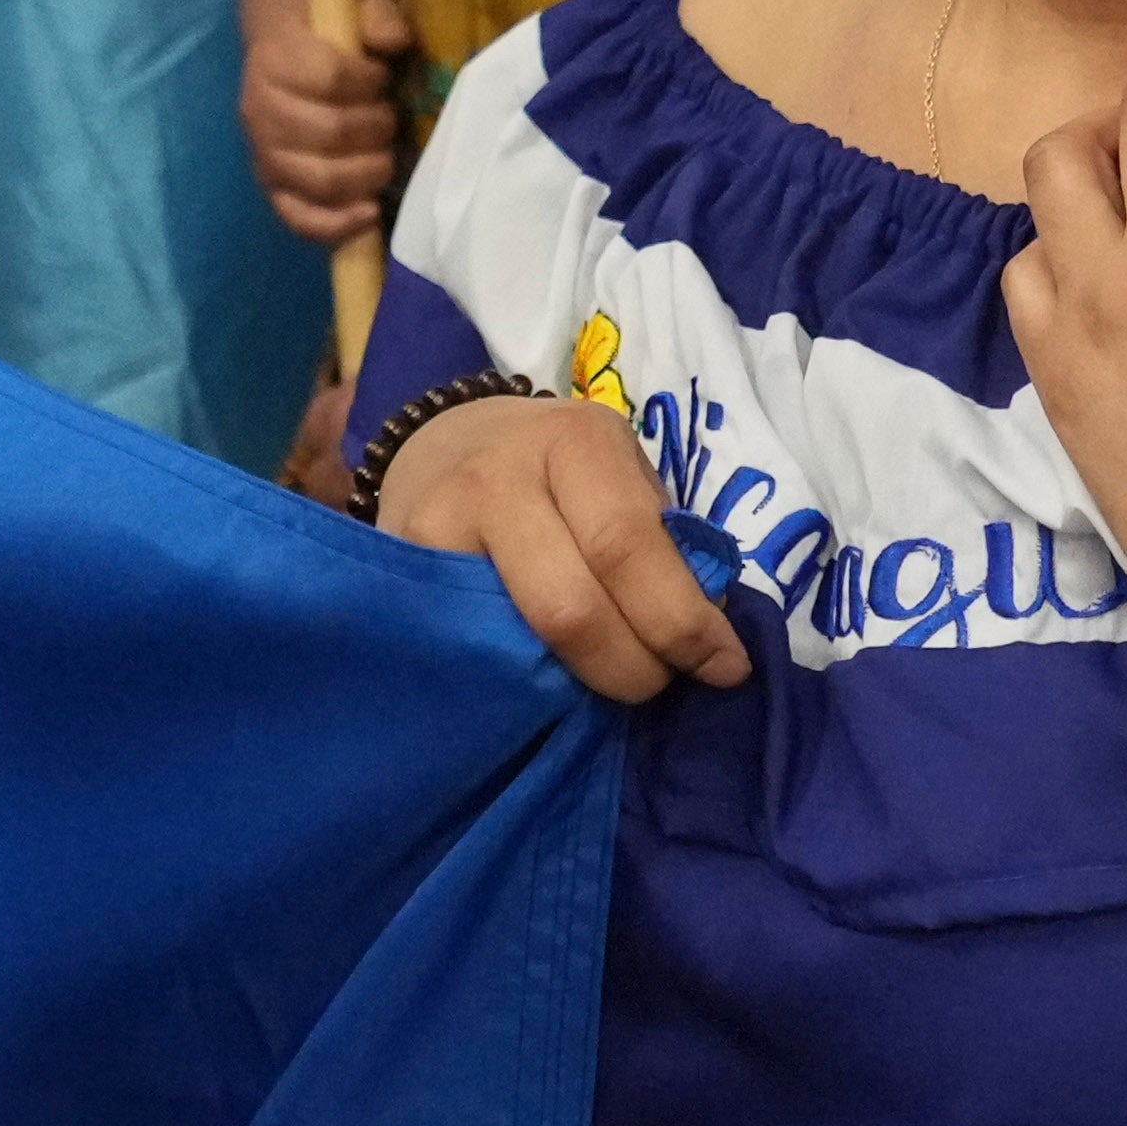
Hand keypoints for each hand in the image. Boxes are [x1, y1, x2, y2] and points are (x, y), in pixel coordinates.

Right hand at [243, 0, 422, 245]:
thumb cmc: (329, 35)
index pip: (332, 78)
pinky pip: (299, 219)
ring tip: (384, 158)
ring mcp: (264, 154)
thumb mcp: (356, 7)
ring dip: (366, 174)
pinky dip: (337, 225)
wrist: (281, 55)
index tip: (382, 76)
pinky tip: (369, 214)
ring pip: (319, 180)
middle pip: (330, 133)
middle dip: (375, 130)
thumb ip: (379, 16)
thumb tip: (395, 41)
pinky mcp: (273, 188)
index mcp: (275, 60)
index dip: (370, 81)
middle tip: (388, 120)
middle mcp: (259, 111)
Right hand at [373, 390, 744, 702]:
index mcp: (575, 441)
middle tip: (658, 685)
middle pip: (571, 606)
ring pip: (517, 637)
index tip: (723, 670)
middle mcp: (499, 475)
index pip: (628, 546)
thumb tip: (710, 639)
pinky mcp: (403, 569)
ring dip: (580, 681)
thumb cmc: (558, 471)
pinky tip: (548, 683)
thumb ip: (662, 544)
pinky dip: (523, 679)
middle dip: (632, 666)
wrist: (446, 446)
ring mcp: (439, 524)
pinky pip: (474, 648)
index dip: (681, 622)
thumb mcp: (619, 475)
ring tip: (609, 682)